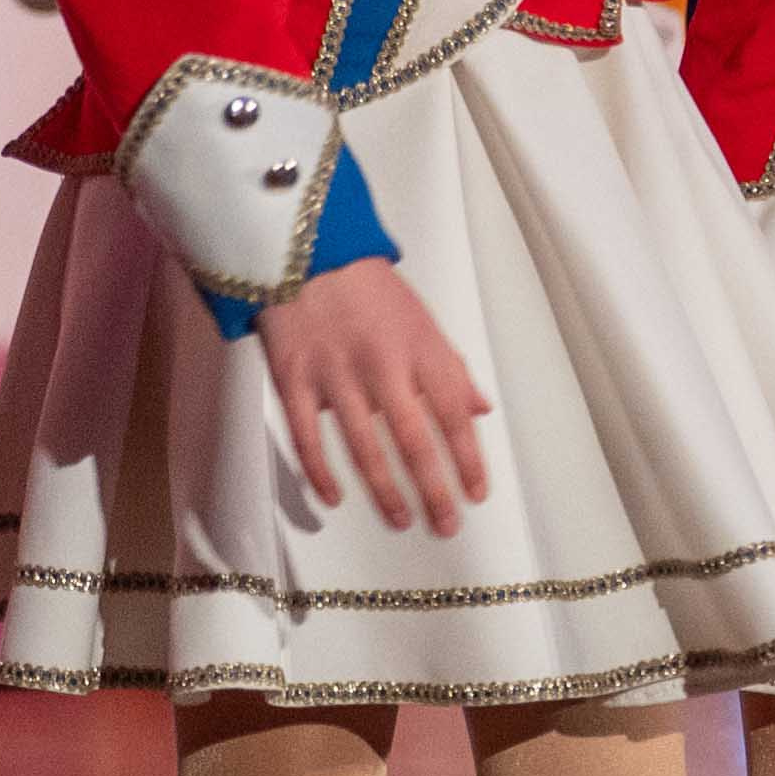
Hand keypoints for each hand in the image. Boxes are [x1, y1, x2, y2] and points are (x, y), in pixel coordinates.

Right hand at [262, 258, 494, 533]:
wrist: (307, 251)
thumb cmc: (370, 289)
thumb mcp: (423, 321)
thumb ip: (451, 369)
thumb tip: (481, 410)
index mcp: (421, 349)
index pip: (454, 414)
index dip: (469, 459)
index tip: (477, 493)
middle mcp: (382, 364)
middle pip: (414, 439)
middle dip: (433, 489)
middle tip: (445, 525)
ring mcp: (335, 373)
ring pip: (363, 446)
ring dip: (385, 490)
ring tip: (401, 521)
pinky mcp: (293, 378)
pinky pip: (306, 436)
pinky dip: (320, 471)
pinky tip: (335, 499)